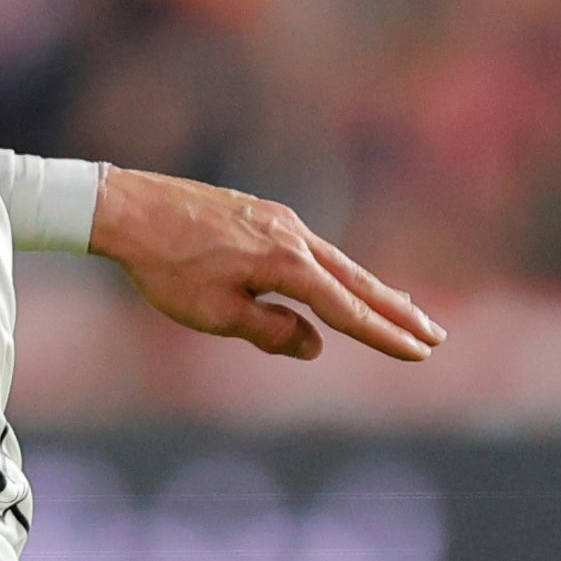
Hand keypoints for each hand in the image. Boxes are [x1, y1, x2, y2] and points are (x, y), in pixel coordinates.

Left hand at [90, 169, 444, 364]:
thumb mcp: (214, 313)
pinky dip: (339, 271)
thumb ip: (270, 331)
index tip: (419, 352)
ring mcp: (279, 221)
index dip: (385, 335)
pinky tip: (340, 279)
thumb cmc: (164, 266)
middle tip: (435, 334)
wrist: (125, 207)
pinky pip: (314, 249)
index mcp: (286, 264)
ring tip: (404, 309)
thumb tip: (314, 345)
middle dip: (399, 311)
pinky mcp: (262, 214)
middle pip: (358, 281)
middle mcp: (293, 237)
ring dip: (373, 289)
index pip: (347, 310)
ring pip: (338, 263)